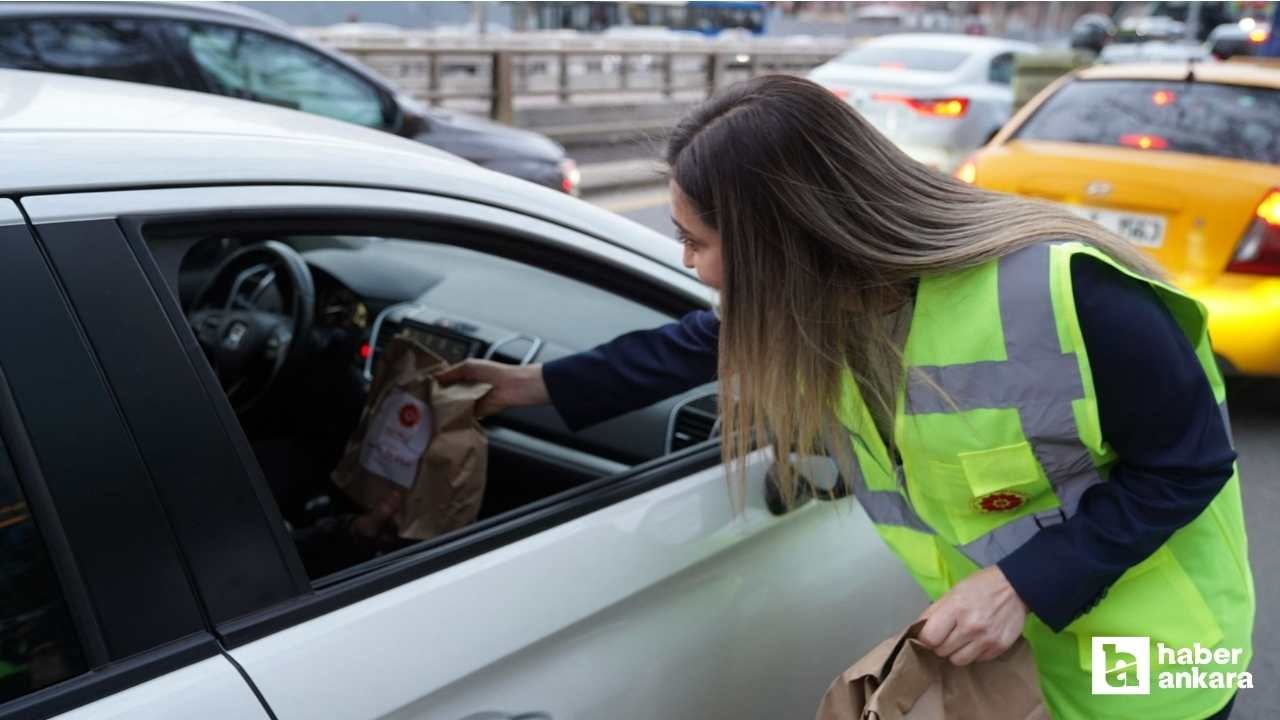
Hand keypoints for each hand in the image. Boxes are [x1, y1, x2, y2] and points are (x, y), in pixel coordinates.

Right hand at [433, 359, 548, 418]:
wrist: (514, 387)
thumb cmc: (495, 373)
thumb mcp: (469, 366)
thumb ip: (451, 371)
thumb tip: (435, 376)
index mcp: (465, 376)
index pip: (445, 381)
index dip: (436, 384)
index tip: (423, 388)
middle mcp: (467, 389)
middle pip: (447, 395)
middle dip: (438, 397)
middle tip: (425, 401)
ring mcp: (471, 401)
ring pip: (454, 406)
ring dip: (447, 408)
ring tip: (434, 410)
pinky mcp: (477, 413)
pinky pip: (464, 416)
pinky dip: (458, 416)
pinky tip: (448, 417)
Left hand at [916, 565, 1027, 665]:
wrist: (1015, 587)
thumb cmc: (980, 586)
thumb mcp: (952, 592)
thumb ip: (934, 612)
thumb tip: (918, 630)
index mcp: (955, 608)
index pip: (929, 638)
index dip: (925, 638)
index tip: (929, 635)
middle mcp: (970, 626)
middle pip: (942, 651)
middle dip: (940, 644)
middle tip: (946, 635)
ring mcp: (986, 639)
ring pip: (958, 661)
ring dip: (955, 652)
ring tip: (961, 639)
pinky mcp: (999, 648)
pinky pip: (976, 660)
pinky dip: (973, 653)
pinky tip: (976, 640)